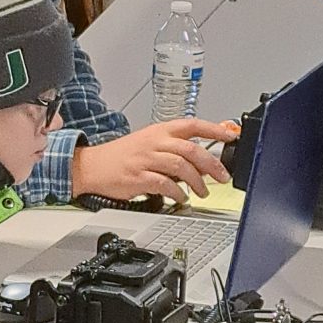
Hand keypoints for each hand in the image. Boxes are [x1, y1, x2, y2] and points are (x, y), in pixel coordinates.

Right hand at [72, 119, 235, 203]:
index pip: (192, 125)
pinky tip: (181, 197)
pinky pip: (165, 184)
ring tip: (202, 192)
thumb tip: (203, 158)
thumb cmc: (121, 156)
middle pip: (191, 149)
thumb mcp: (148, 143)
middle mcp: (154, 143)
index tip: (231, 136)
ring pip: (181, 167)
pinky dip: (177, 193)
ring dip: (197, 182)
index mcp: (159, 131)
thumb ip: (174, 148)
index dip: (214, 129)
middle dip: (212, 165)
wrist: (91, 166)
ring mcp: (146, 159)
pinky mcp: (138, 177)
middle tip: (222, 177)